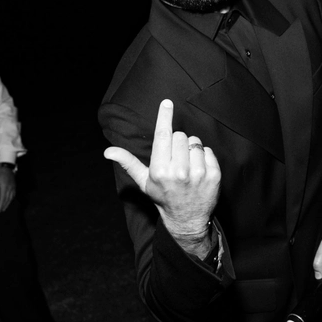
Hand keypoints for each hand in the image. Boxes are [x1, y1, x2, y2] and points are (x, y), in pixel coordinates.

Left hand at [0, 167, 16, 212]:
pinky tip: (9, 201)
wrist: (7, 168)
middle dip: (5, 206)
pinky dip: (11, 199)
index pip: (3, 198)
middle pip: (8, 199)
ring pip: (11, 197)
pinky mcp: (14, 186)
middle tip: (1, 211)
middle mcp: (10, 188)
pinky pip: (13, 194)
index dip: (1, 204)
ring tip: (5, 208)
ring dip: (8, 203)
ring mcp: (13, 187)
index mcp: (4, 187)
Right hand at [104, 99, 220, 235]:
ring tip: (187, 167)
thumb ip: (128, 162)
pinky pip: (208, 151)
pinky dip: (204, 157)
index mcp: (160, 171)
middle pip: (180, 135)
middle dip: (177, 143)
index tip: (166, 102)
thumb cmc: (163, 196)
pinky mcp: (213, 175)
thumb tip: (107, 151)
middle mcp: (179, 172)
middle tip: (175, 160)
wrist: (186, 219)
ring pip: (195, 142)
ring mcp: (198, 174)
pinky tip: (198, 171)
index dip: (164, 116)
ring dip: (191, 150)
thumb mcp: (143, 181)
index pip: (163, 135)